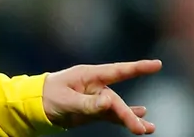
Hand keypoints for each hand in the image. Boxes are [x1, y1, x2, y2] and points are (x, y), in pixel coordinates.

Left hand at [42, 59, 161, 133]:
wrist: (36, 105)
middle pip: (117, 100)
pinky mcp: (95, 111)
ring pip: (119, 109)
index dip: (138, 67)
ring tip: (148, 129)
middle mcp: (96, 86)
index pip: (118, 70)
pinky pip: (114, 116)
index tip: (157, 64)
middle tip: (139, 129)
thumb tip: (109, 102)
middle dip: (128, 114)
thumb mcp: (67, 100)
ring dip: (132, 118)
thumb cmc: (49, 96)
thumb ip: (89, 103)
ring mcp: (96, 98)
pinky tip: (143, 124)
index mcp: (89, 75)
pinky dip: (126, 120)